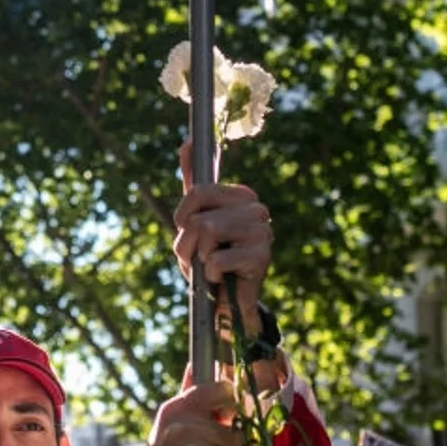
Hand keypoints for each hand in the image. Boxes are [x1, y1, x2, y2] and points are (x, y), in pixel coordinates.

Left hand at [174, 141, 272, 330]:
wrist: (226, 303)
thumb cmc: (209, 259)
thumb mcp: (195, 219)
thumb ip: (192, 182)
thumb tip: (187, 142)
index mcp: (241, 196)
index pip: (197, 191)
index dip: (183, 217)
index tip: (189, 231)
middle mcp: (256, 208)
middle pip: (200, 216)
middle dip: (188, 242)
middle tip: (200, 256)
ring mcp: (262, 230)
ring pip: (207, 233)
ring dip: (198, 259)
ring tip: (210, 267)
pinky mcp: (262, 255)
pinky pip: (216, 258)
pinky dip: (210, 274)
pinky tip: (223, 278)